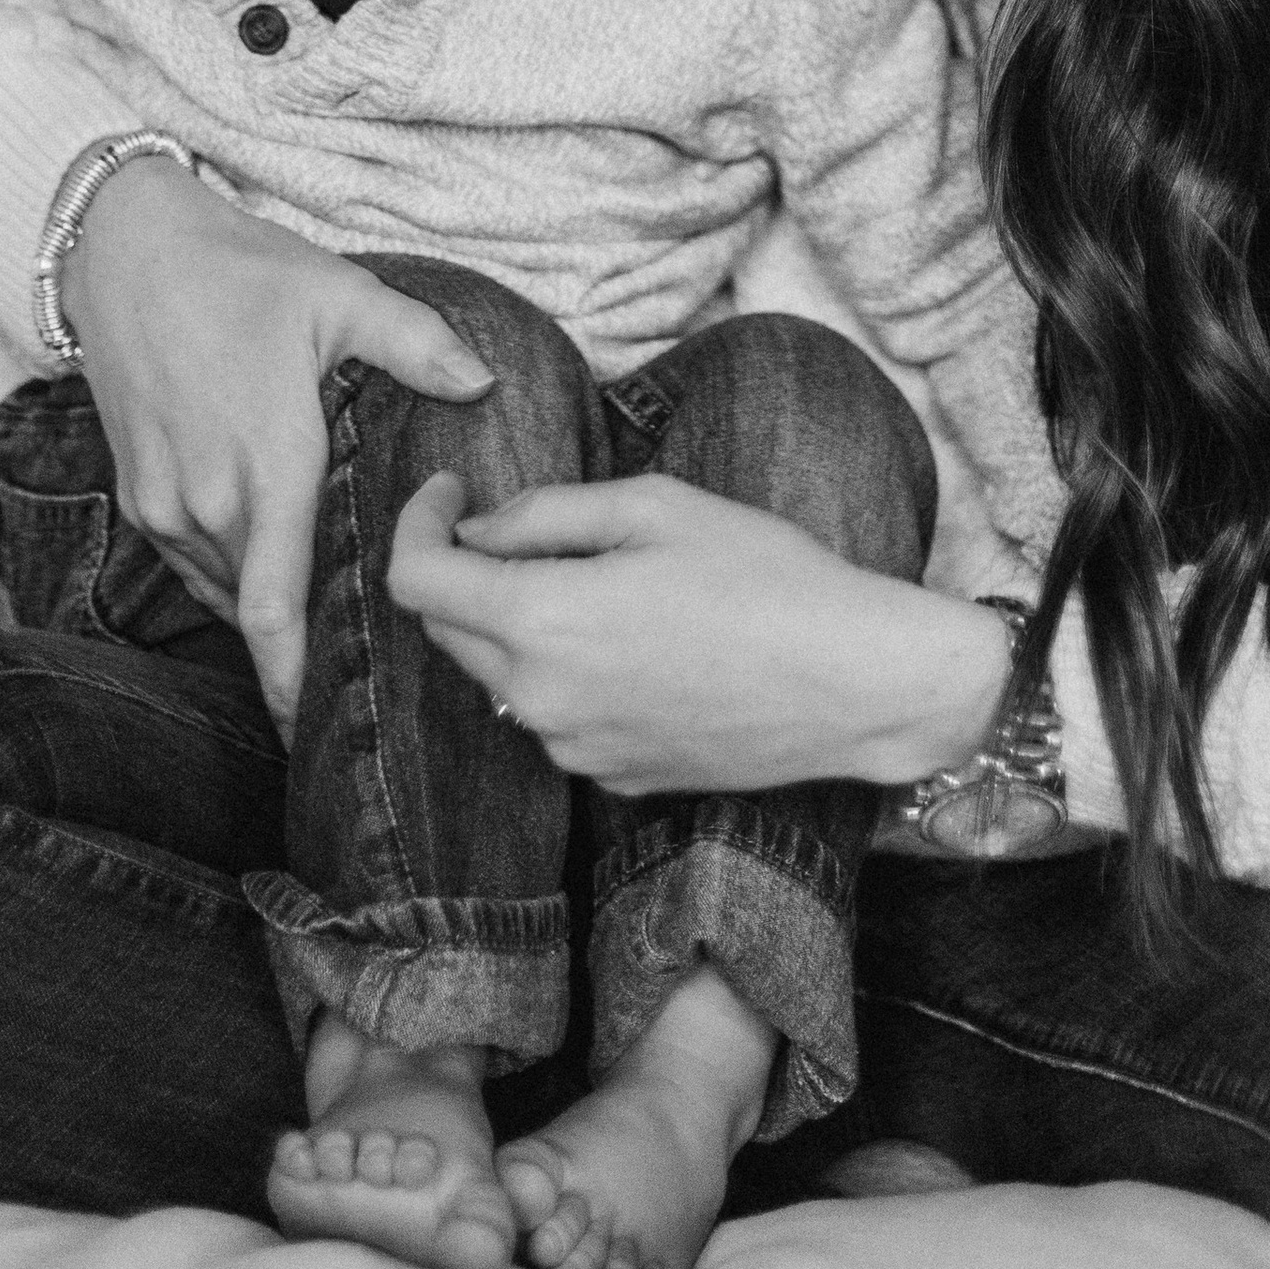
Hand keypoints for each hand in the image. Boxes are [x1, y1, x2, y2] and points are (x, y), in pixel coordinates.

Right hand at [67, 152, 494, 737]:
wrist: (125, 250)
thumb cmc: (240, 270)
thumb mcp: (341, 294)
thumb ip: (418, 346)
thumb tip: (485, 385)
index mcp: (266, 467)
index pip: (273, 611)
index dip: (291, 682)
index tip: (314, 733)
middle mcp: (206, 502)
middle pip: (259, 606)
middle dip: (301, 641)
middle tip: (360, 655)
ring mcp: (163, 503)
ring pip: (224, 586)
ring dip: (267, 603)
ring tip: (321, 612)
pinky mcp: (137, 494)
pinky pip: (190, 560)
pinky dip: (230, 572)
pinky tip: (269, 556)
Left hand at [386, 473, 1012, 796]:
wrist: (853, 682)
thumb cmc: (765, 576)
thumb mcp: (655, 505)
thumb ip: (546, 513)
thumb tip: (477, 530)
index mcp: (541, 621)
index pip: (416, 580)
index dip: (418, 522)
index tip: (450, 490)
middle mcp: (538, 700)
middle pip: (450, 631)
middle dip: (466, 572)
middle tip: (529, 527)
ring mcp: (574, 749)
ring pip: (502, 676)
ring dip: (521, 626)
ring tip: (604, 585)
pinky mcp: (612, 779)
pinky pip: (556, 717)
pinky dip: (568, 674)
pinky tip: (639, 644)